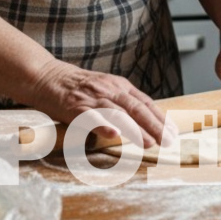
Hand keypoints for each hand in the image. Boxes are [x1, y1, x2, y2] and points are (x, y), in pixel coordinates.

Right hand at [25, 59, 172, 147]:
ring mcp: (93, 98)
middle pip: (136, 108)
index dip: (160, 117)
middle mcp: (109, 90)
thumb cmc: (78, 86)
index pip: (145, 102)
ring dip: (135, 129)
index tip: (173, 131)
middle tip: (168, 141)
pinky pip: (91, 117)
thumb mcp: (106, 88)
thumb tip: (145, 117)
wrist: (47, 77)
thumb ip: (123, 100)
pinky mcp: (75, 107)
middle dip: (154, 126)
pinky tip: (114, 134)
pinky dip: (103, 125)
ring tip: (149, 142)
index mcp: (119, 85)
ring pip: (118, 113)